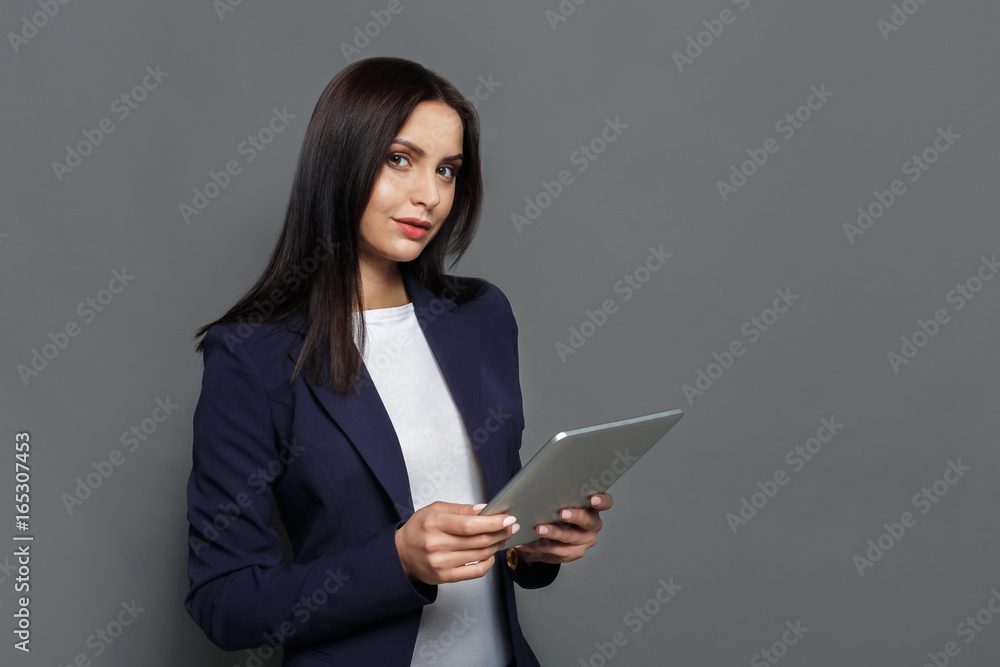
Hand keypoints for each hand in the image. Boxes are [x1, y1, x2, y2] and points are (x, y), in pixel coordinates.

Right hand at [395, 501, 518, 584]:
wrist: (401, 554)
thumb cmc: (419, 529)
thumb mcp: (434, 510)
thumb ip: (460, 509)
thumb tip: (484, 509)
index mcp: (434, 523)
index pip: (468, 524)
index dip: (492, 522)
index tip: (507, 518)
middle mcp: (437, 544)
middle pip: (478, 540)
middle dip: (500, 532)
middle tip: (511, 526)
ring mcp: (441, 563)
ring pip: (479, 555)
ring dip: (497, 545)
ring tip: (504, 537)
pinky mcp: (445, 577)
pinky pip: (475, 572)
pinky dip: (488, 562)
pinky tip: (491, 554)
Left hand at [514, 493, 612, 564]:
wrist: (551, 538)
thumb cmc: (558, 513)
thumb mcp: (561, 502)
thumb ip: (559, 495)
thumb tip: (540, 485)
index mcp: (593, 508)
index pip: (605, 502)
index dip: (601, 501)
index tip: (592, 499)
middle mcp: (593, 524)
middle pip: (589, 521)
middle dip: (575, 516)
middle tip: (562, 513)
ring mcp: (585, 540)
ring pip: (572, 537)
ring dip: (554, 533)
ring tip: (539, 529)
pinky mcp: (574, 553)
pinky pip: (558, 551)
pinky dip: (541, 546)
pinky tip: (529, 543)